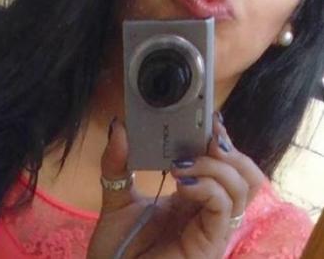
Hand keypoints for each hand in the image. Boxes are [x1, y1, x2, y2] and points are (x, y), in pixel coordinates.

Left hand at [87, 114, 263, 257]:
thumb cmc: (118, 246)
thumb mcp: (116, 195)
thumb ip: (116, 162)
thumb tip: (118, 124)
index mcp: (191, 195)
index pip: (221, 163)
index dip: (220, 139)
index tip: (207, 116)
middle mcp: (207, 209)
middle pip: (244, 174)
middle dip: (229, 148)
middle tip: (208, 133)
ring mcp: (211, 227)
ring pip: (242, 188)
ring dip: (218, 164)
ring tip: (184, 160)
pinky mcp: (209, 244)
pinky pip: (223, 209)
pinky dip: (208, 186)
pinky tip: (183, 180)